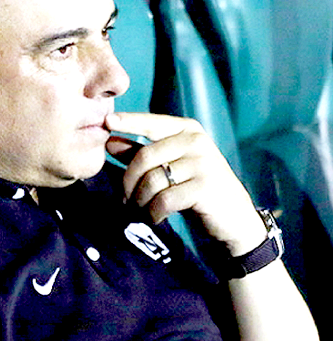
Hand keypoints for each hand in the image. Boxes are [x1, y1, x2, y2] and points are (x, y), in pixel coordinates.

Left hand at [105, 113, 265, 255]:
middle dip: (128, 182)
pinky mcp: (206, 187)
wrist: (233, 219)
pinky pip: (165, 199)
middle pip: (145, 157)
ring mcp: (203, 162)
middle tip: (125, 200)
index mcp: (187, 130)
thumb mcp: (169, 167)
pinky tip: (155, 217)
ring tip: (140, 211)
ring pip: (152, 180)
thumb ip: (140, 152)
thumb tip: (110, 141)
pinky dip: (153, 212)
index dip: (128, 122)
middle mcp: (196, 141)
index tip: (107, 122)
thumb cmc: (195, 189)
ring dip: (140, 200)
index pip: (151, 123)